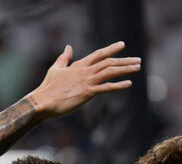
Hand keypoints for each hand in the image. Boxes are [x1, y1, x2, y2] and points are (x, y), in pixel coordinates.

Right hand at [26, 42, 140, 118]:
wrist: (43, 101)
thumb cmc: (48, 87)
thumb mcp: (56, 68)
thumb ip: (64, 58)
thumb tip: (68, 47)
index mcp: (79, 65)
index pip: (98, 54)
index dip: (111, 49)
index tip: (122, 44)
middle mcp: (85, 71)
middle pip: (109, 62)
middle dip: (125, 60)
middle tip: (137, 60)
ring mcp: (87, 81)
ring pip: (110, 71)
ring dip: (126, 69)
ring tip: (137, 67)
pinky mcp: (88, 93)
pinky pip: (107, 88)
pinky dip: (119, 85)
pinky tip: (129, 83)